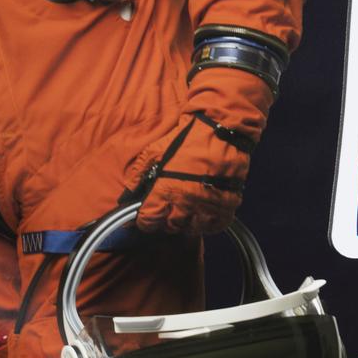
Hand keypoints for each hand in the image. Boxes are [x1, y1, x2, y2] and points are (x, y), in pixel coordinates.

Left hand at [126, 69, 273, 234]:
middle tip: (167, 211)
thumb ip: (139, 173)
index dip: (145, 220)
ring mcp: (209, 203)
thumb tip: (128, 192)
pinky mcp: (228, 201)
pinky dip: (209, 223)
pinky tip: (204, 215)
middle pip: (171, 226)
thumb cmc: (188, 137)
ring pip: (193, 228)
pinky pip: (217, 224)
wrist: (223, 128)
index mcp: (166, 190)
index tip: (146, 216)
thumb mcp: (155, 150)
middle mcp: (187, 201)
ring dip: (187, 223)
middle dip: (165, 221)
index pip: (150, 220)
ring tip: (186, 214)